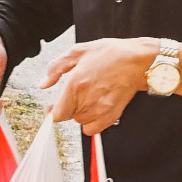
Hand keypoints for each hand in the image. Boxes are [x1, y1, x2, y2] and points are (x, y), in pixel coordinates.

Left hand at [41, 36, 155, 134]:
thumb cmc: (111, 53)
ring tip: (89, 98)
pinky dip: (92, 122)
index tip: (53, 108)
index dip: (53, 111)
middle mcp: (86, 100)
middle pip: (68, 117)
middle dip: (69, 107)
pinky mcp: (112, 115)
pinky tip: (95, 109)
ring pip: (80, 122)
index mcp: (75, 84)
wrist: (137, 60)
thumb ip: (56, 68)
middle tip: (75, 95)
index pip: (57, 113)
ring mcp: (100, 109)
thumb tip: (44, 83)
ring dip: (81, 113)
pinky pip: (93, 129)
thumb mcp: (78, 52)